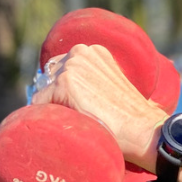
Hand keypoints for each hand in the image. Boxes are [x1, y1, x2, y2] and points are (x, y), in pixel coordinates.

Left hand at [30, 43, 166, 170]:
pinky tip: (68, 124)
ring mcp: (71, 67)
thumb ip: (98, 80)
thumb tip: (90, 93)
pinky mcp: (64, 84)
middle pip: (49, 77)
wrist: (143, 130)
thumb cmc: (136, 117)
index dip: (64, 91)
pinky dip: (47, 116)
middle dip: (55, 97)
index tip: (76, 108)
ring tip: (75, 122)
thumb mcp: (116, 86)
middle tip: (76, 118)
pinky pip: (39, 102)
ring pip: (44, 90)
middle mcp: (81, 52)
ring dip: (53, 107)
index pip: (62, 68)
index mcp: (95, 51)